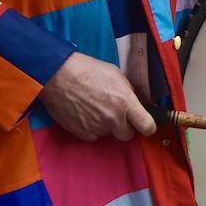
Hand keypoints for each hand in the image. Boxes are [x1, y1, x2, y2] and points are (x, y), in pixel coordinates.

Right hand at [39, 52, 156, 141]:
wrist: (57, 75)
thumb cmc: (86, 70)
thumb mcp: (116, 75)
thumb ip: (129, 92)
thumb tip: (136, 104)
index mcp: (125, 102)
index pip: (147, 126)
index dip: (148, 126)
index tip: (145, 124)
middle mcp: (113, 118)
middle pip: (127, 135)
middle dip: (124, 126)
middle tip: (116, 114)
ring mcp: (97, 127)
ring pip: (109, 134)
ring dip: (106, 125)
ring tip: (94, 107)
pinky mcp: (82, 133)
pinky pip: (93, 135)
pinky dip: (92, 127)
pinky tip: (85, 112)